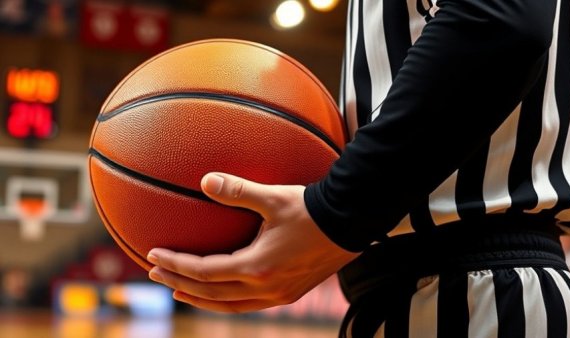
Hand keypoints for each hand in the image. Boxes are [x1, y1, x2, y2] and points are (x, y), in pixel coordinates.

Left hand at [147, 172, 359, 312]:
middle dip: (179, 284)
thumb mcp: (274, 197)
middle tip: (155, 274)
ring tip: (180, 291)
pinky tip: (221, 292)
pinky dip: (227, 300)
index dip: (176, 264)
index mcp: (258, 267)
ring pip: (230, 306)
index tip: (153, 255)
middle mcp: (267, 288)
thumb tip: (205, 180)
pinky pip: (249, 305)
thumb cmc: (312, 209)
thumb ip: (237, 190)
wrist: (351, 221)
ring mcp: (280, 295)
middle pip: (211, 294)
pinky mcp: (291, 294)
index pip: (204, 272)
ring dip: (201, 298)